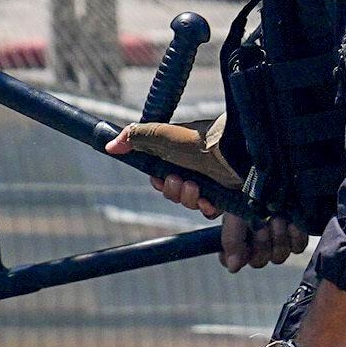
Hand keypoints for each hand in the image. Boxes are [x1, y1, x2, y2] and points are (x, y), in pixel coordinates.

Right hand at [110, 126, 295, 269]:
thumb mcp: (163, 135)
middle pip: (174, 193)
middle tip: (183, 182)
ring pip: (190, 203)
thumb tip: (109, 146)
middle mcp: (195, 168)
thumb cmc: (201, 141)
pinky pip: (210, 211)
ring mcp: (212, 181)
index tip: (162, 178)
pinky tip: (210, 200)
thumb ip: (134, 137)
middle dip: (175, 191)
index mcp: (180, 155)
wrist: (237, 150)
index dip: (160, 183)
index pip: (161, 177)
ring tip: (197, 188)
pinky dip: (207, 208)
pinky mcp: (226, 193)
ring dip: (189, 199)